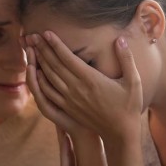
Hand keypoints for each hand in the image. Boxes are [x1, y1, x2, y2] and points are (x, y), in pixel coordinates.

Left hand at [26, 32, 142, 140]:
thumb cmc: (129, 106)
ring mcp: (70, 100)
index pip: (68, 58)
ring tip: (31, 50)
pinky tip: (36, 72)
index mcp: (91, 79)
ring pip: (49, 78)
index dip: (56, 44)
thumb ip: (126, 59)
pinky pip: (49, 93)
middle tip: (32, 36)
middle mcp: (77, 89)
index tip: (46, 33)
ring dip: (38, 63)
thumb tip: (121, 39)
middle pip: (54, 65)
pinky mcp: (68, 108)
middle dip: (42, 49)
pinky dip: (40, 81)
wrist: (120, 133)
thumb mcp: (134, 81)